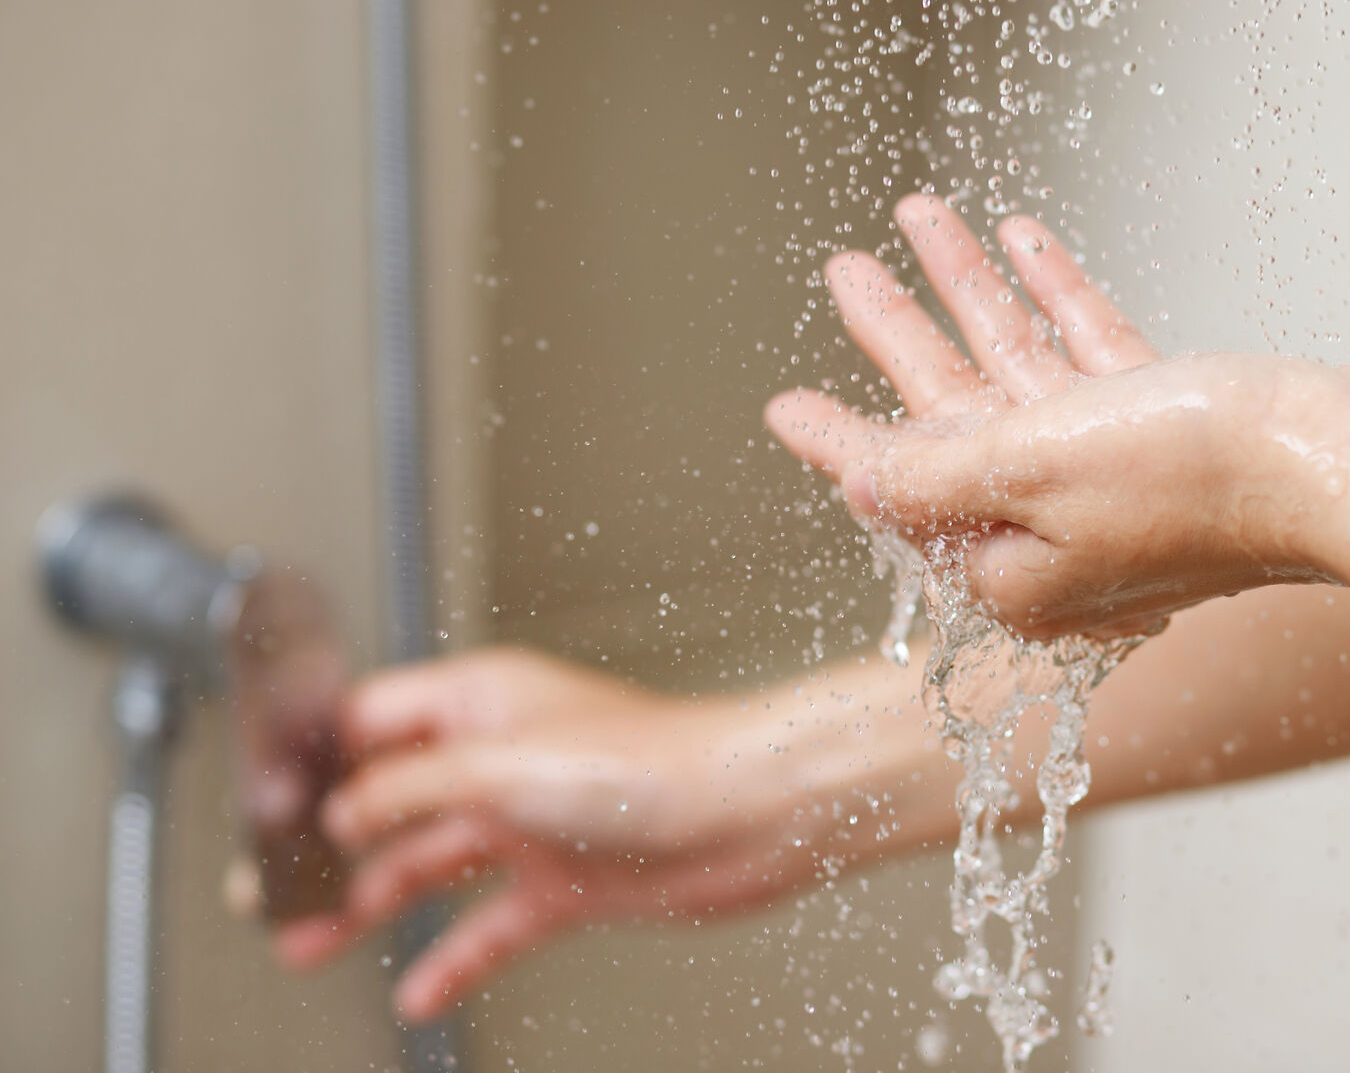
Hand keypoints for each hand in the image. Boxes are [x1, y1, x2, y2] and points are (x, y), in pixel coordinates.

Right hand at [273, 649, 835, 1023]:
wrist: (745, 815)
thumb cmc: (649, 762)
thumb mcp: (500, 767)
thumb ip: (409, 789)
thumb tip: (340, 812)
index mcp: (481, 702)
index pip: (370, 720)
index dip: (313, 760)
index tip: (264, 805)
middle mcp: (500, 757)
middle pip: (389, 799)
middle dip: (328, 844)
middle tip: (270, 890)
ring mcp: (530, 820)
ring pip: (428, 862)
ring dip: (369, 902)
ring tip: (309, 942)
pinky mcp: (564, 878)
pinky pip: (488, 922)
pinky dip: (451, 955)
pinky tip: (419, 988)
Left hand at [767, 194, 1322, 636]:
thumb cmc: (1197, 474)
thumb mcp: (1031, 470)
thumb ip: (932, 476)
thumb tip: (859, 482)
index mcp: (1012, 565)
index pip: (901, 491)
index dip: (839, 439)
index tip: (781, 405)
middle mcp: (1060, 532)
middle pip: (955, 419)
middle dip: (900, 338)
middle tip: (844, 270)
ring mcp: (1118, 481)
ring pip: (1022, 373)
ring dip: (972, 293)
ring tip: (923, 216)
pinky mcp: (1172, 432)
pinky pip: (1093, 358)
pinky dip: (1056, 300)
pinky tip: (1023, 238)